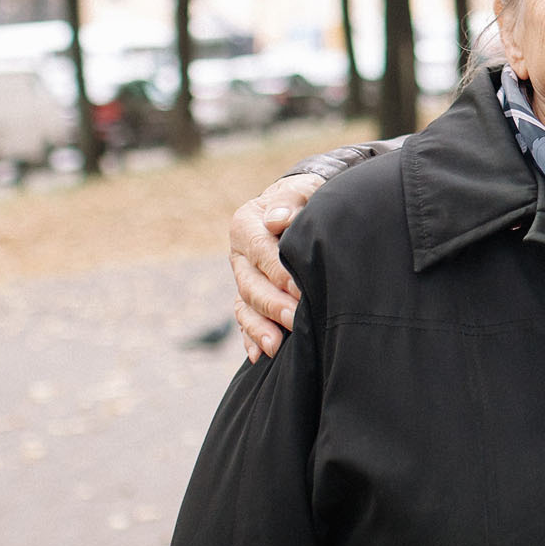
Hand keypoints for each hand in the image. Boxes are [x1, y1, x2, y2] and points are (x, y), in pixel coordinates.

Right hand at [229, 173, 319, 358]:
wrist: (299, 209)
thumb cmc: (305, 198)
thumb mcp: (302, 190)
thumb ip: (291, 200)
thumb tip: (276, 218)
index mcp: (246, 225)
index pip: (260, 251)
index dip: (279, 271)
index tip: (301, 289)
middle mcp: (238, 254)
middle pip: (250, 284)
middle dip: (272, 304)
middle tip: (294, 319)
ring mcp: (242, 277)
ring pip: (245, 306)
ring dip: (258, 328)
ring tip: (275, 347)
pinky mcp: (248, 295)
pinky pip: (245, 318)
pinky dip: (251, 337)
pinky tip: (260, 356)